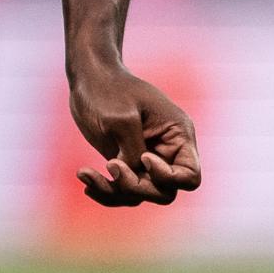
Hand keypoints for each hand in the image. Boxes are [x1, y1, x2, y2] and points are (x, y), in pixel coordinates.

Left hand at [69, 56, 201, 205]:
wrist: (90, 77)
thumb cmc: (108, 90)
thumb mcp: (121, 119)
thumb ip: (132, 151)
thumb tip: (133, 175)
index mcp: (178, 135)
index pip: (190, 177)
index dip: (168, 178)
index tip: (143, 158)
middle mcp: (166, 151)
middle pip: (164, 192)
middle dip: (136, 187)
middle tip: (111, 164)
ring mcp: (146, 159)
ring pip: (140, 195)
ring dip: (113, 191)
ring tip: (85, 173)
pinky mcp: (126, 163)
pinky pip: (121, 190)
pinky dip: (103, 189)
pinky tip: (84, 176)